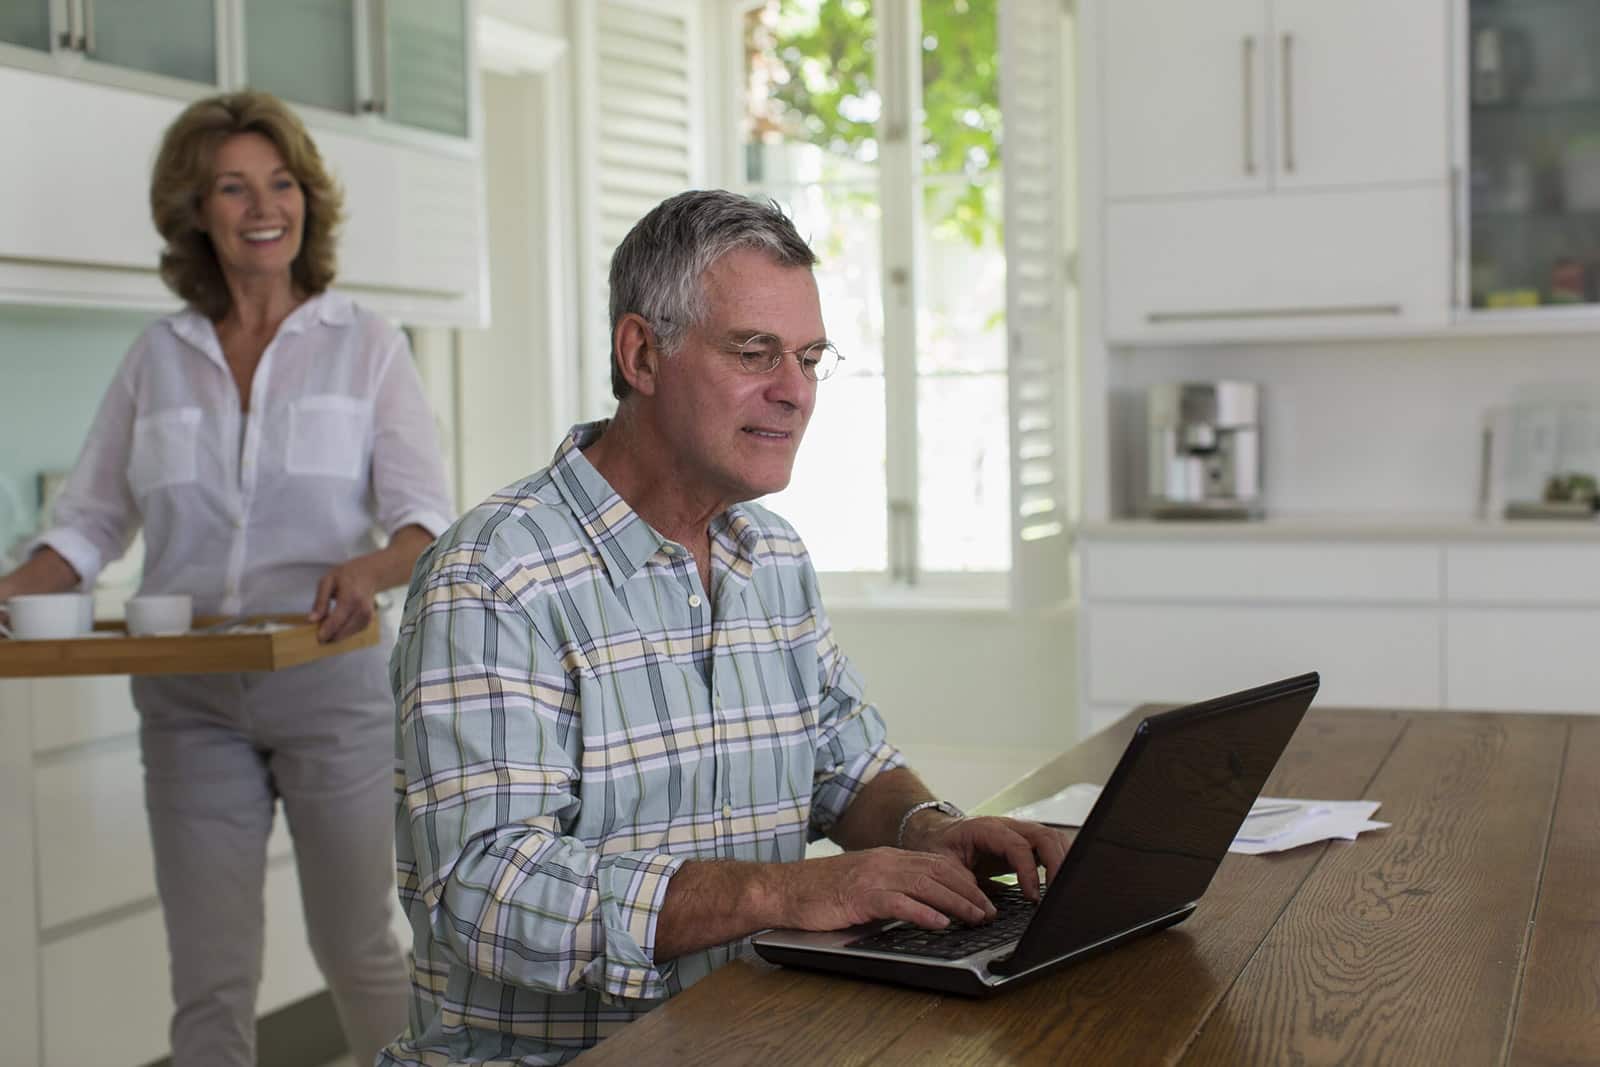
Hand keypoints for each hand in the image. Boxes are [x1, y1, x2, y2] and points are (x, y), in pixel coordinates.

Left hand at [308, 559, 378, 642]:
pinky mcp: (368, 621)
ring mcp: (367, 616)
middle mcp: (362, 609)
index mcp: (351, 597)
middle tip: (318, 633)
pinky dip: (343, 632)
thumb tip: (312, 620)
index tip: (317, 638)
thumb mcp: (327, 582)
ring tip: (326, 628)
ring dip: (335, 635)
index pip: (337, 620)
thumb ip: (320, 601)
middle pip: (343, 630)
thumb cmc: (346, 576)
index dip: (326, 631)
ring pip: (347, 634)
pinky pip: (353, 633)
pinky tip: (337, 625)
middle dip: (329, 635)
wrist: (369, 574)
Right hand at [778, 847, 998, 931]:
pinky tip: (941, 923)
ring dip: (957, 903)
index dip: (964, 881)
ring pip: (926, 885)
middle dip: (970, 892)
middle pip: (939, 872)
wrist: (783, 889)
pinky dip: (924, 912)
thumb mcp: (862, 884)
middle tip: (991, 911)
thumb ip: (891, 889)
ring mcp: (873, 876)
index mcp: (887, 858)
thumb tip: (923, 908)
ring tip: (977, 918)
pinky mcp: (861, 895)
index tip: (983, 897)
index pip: (936, 864)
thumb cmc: (820, 892)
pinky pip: (900, 902)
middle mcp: (885, 861)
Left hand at [904, 814, 1073, 901]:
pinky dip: (1060, 862)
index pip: (1018, 846)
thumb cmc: (941, 847)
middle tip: (1057, 895)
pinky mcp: (1026, 843)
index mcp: (986, 828)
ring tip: (1061, 891)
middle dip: (1057, 864)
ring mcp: (1019, 832)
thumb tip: (985, 911)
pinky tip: (1058, 884)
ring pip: (1053, 838)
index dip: (1029, 872)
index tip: (1032, 897)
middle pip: (1044, 836)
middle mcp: (1008, 826)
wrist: (939, 834)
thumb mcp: (942, 865)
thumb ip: (961, 884)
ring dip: (1063, 862)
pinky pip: (1050, 847)